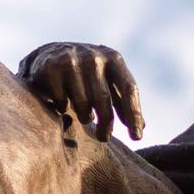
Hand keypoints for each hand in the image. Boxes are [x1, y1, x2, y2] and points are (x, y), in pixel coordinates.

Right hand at [19, 42, 144, 141]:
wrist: (53, 55)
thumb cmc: (88, 75)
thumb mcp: (109, 81)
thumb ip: (123, 101)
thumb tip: (141, 128)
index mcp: (113, 58)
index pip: (129, 89)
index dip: (134, 114)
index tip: (136, 137)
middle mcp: (94, 57)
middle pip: (104, 100)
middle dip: (106, 124)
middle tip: (104, 138)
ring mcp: (72, 60)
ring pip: (82, 104)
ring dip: (85, 117)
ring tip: (85, 117)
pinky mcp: (52, 67)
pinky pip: (61, 101)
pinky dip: (63, 108)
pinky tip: (63, 105)